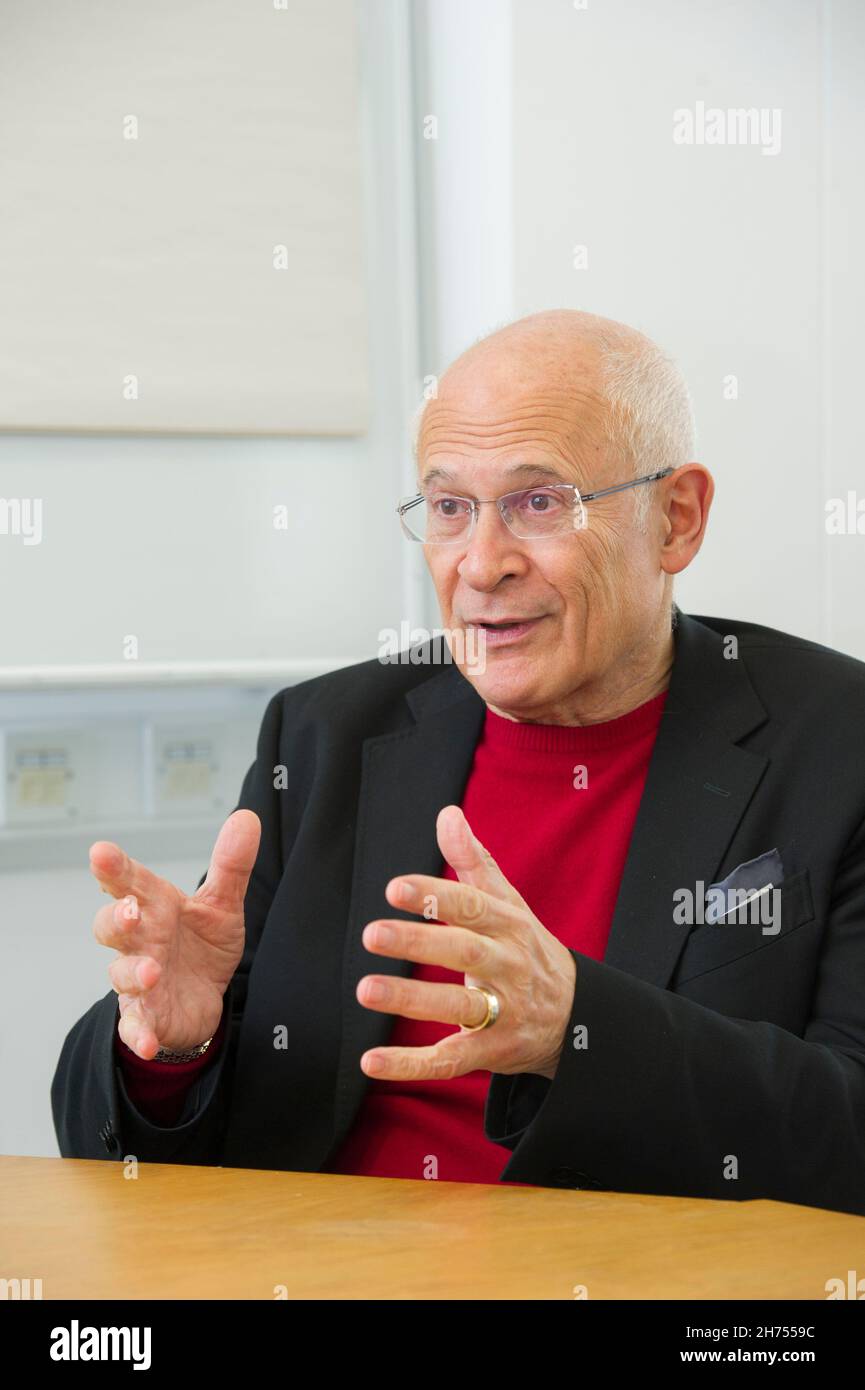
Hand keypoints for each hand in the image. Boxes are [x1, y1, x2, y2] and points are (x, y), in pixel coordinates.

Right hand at [89, 809, 260, 1058]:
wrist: (204, 998)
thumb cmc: (202, 944)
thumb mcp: (222, 904)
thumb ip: (231, 865)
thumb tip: (247, 817)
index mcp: (155, 907)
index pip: (129, 882)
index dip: (114, 868)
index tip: (100, 852)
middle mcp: (140, 941)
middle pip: (112, 925)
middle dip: (117, 918)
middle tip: (131, 911)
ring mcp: (139, 980)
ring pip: (120, 974)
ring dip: (130, 972)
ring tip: (150, 971)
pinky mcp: (146, 1017)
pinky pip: (134, 1026)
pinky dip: (137, 1033)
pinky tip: (146, 1040)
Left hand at [357, 805, 576, 1081]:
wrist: (578, 1017)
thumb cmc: (528, 949)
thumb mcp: (509, 904)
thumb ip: (474, 862)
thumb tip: (447, 814)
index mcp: (510, 926)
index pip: (473, 907)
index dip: (435, 896)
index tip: (394, 887)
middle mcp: (510, 967)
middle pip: (465, 951)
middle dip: (419, 942)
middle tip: (371, 933)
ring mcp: (505, 1012)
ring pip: (459, 1006)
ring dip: (412, 1000)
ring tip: (365, 989)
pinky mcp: (493, 1052)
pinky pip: (451, 1060)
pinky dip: (411, 1065)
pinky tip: (371, 1062)